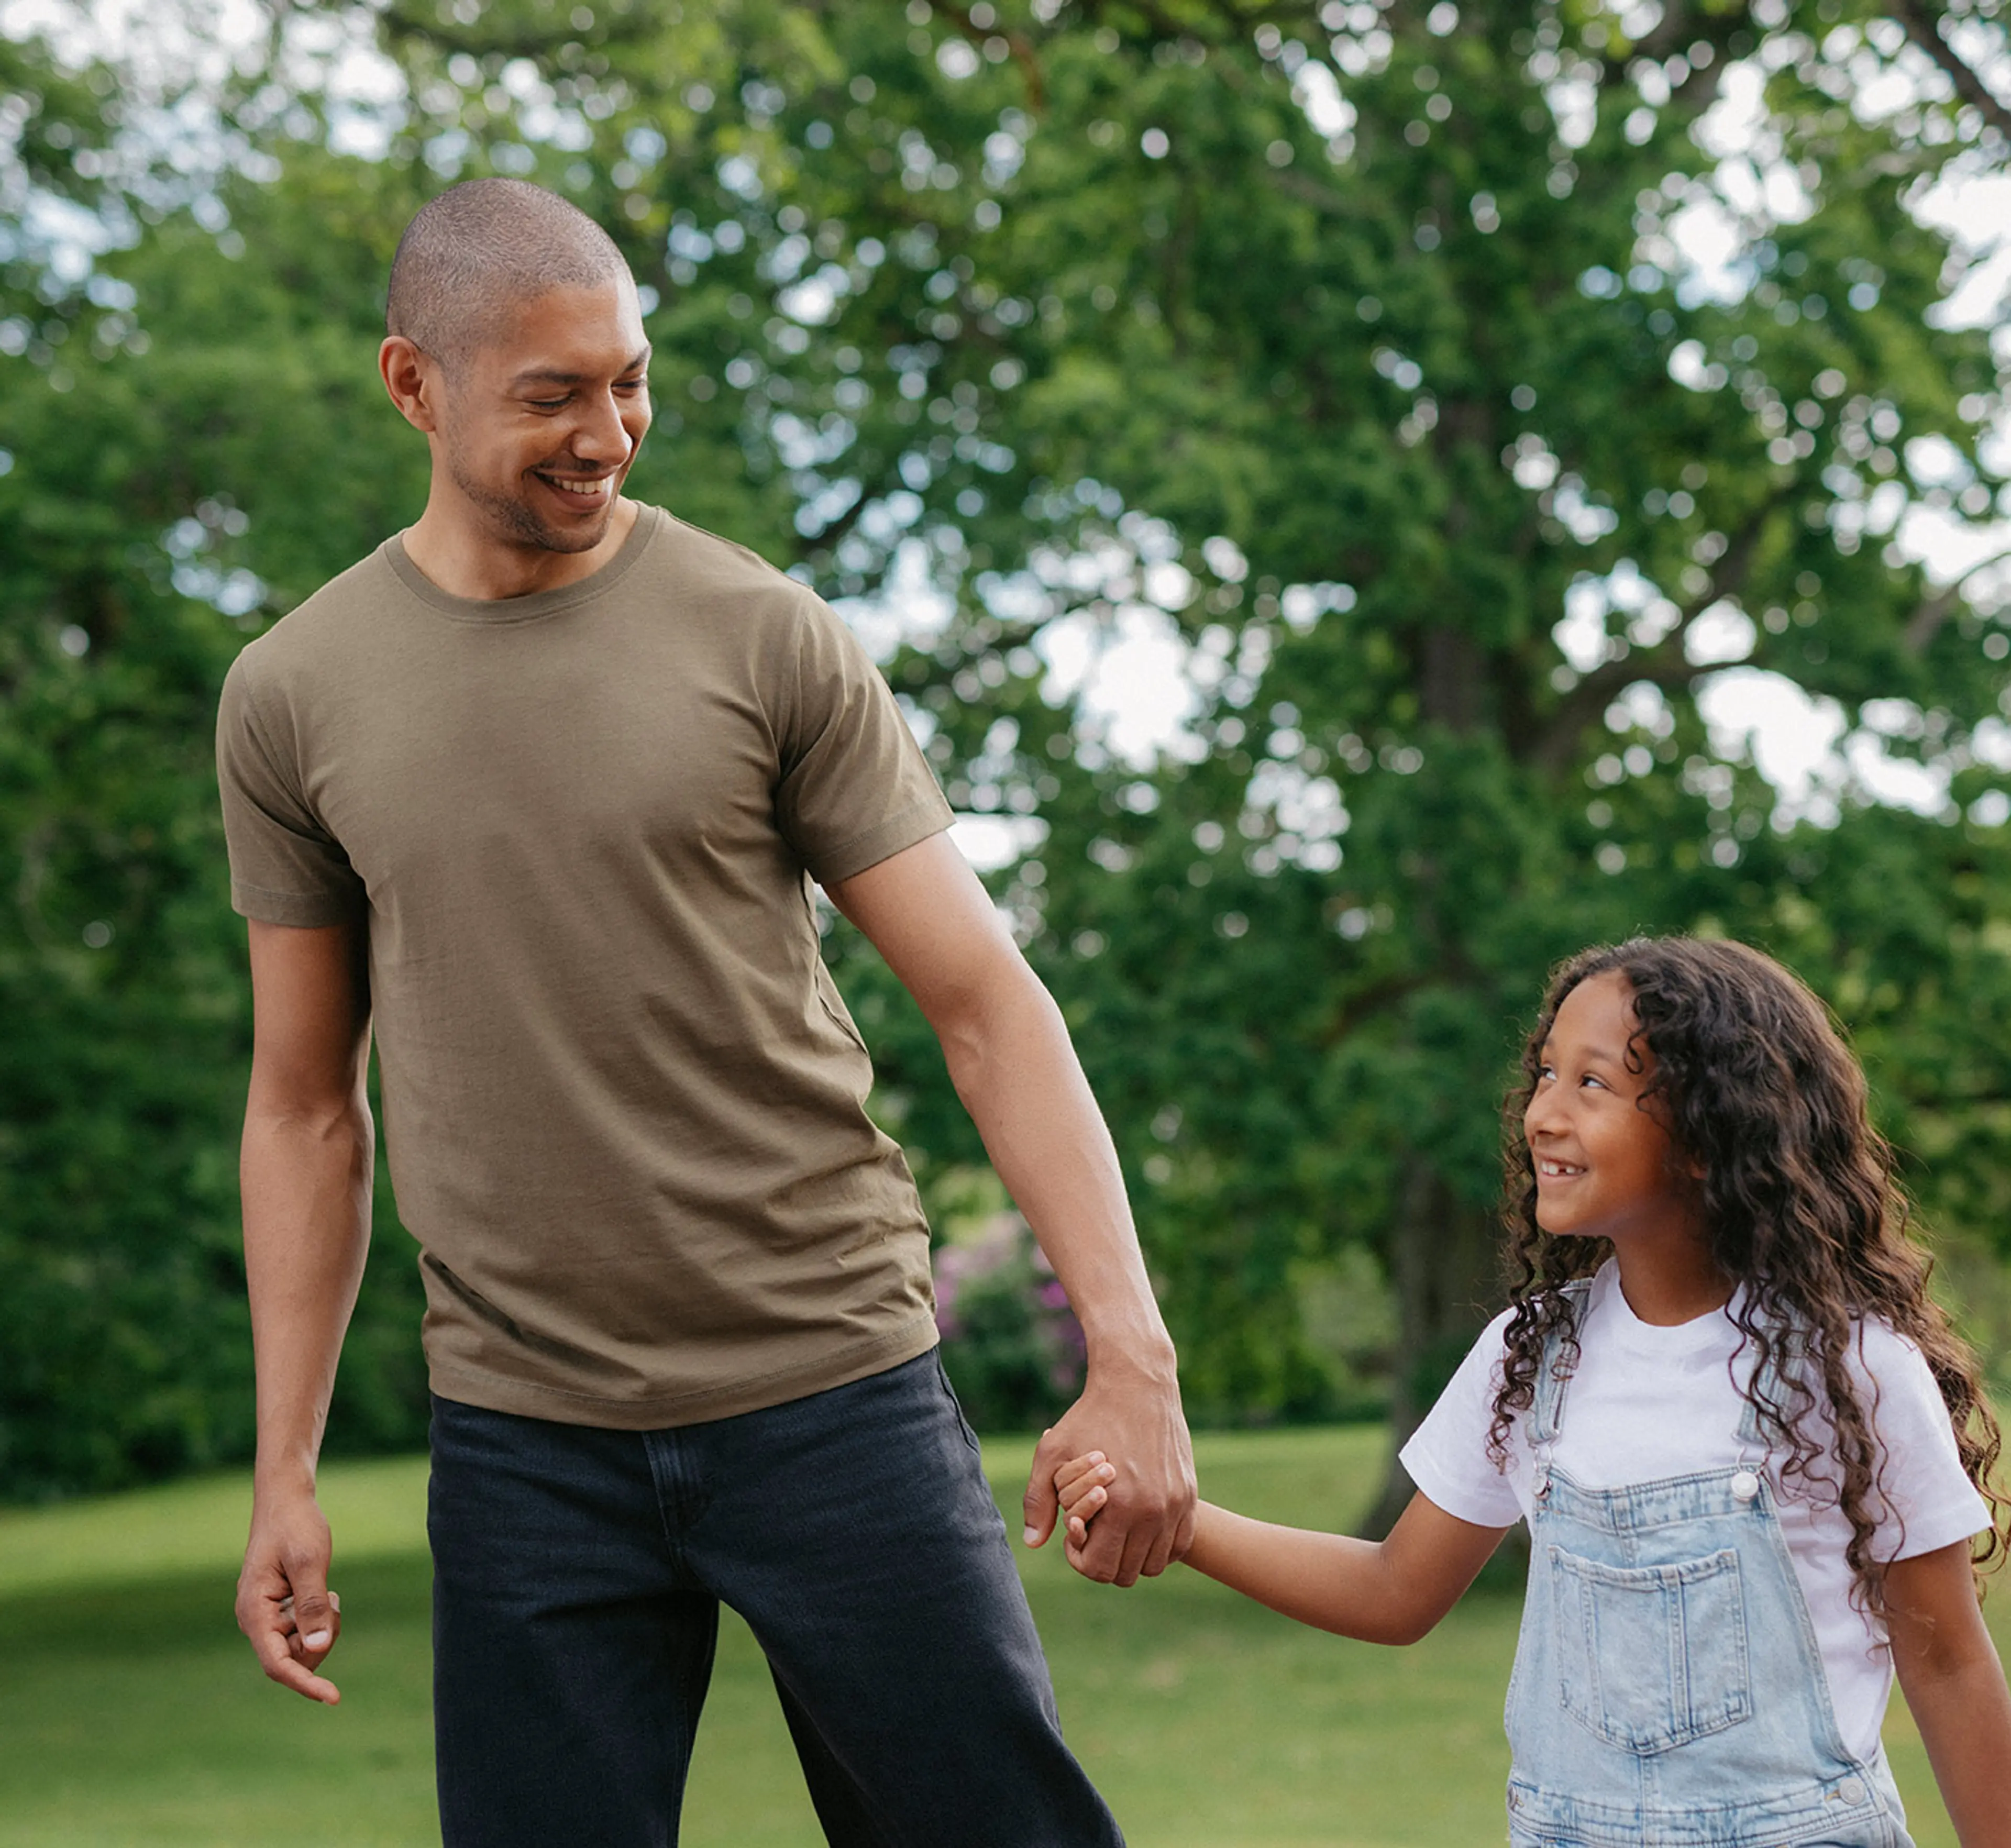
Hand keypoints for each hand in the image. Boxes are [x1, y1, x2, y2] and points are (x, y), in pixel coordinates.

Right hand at [237, 1486, 343, 1704]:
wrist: (286, 1502)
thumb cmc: (296, 1527)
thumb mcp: (309, 1562)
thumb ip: (311, 1606)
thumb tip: (316, 1649)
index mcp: (254, 1613)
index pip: (277, 1664)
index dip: (305, 1684)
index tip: (334, 1698)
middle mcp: (256, 1620)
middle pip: (294, 1659)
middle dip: (320, 1640)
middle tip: (332, 1600)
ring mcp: (268, 1617)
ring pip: (302, 1647)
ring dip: (322, 1628)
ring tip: (327, 1592)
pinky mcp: (281, 1610)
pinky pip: (305, 1631)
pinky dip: (320, 1618)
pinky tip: (322, 1591)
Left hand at [1023, 1355, 1195, 1584]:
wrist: (1136, 1385)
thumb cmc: (1089, 1418)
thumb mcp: (1051, 1453)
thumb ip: (1038, 1502)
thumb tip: (1033, 1543)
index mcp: (1119, 1507)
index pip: (1099, 1568)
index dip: (1079, 1559)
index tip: (1074, 1532)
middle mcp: (1153, 1512)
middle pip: (1127, 1574)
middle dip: (1104, 1560)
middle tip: (1094, 1532)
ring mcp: (1175, 1505)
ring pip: (1155, 1565)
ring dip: (1132, 1557)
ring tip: (1116, 1529)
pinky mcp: (1188, 1496)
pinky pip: (1180, 1545)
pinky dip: (1159, 1547)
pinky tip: (1139, 1526)